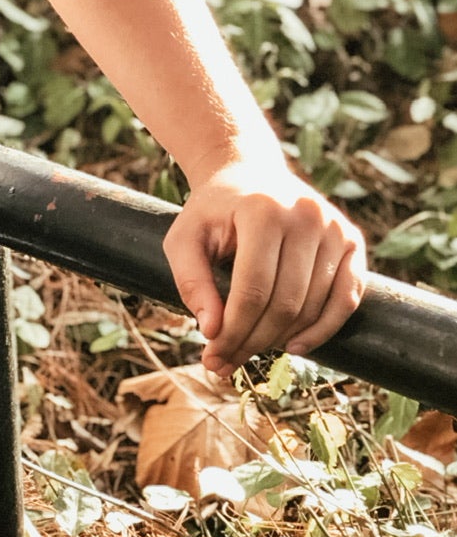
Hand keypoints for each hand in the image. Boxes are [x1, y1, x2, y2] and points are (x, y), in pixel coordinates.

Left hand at [162, 152, 367, 378]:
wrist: (248, 174)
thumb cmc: (212, 212)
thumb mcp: (184, 238)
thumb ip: (192, 282)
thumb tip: (212, 332)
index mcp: (262, 210)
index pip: (253, 289)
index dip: (234, 331)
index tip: (213, 356)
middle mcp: (305, 215)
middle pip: (285, 303)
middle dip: (254, 341)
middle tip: (228, 363)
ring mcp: (334, 227)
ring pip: (314, 306)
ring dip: (283, 340)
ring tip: (252, 352)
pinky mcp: (352, 240)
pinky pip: (347, 298)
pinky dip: (324, 329)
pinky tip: (295, 346)